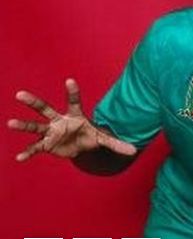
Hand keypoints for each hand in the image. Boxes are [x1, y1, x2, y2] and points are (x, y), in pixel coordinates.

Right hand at [7, 79, 137, 161]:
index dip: (72, 91)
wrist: (79, 147)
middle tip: (19, 94)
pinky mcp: (46, 145)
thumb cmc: (89, 137)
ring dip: (23, 125)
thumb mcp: (103, 139)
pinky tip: (19, 158)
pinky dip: (28, 153)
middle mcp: (59, 121)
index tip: (69, 80)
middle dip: (33, 102)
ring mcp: (51, 132)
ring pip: (35, 126)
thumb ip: (117, 144)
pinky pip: (35, 148)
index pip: (74, 101)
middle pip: (45, 109)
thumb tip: (135, 151)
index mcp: (75, 116)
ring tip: (10, 123)